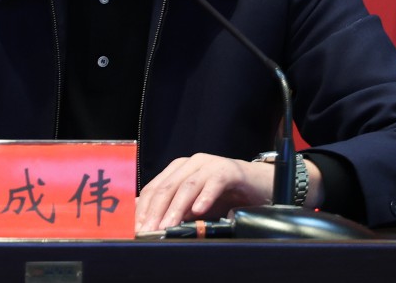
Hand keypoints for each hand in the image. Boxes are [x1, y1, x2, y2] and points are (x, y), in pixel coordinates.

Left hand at [134, 153, 275, 232]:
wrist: (257, 185)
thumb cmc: (224, 196)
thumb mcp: (194, 205)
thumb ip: (174, 209)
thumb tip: (148, 222)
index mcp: (178, 169)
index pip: (154, 187)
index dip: (144, 208)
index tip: (137, 229)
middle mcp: (191, 163)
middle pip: (167, 187)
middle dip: (156, 211)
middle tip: (149, 231)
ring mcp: (209, 165)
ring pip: (187, 185)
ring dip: (176, 208)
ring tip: (168, 226)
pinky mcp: (228, 171)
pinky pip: (214, 183)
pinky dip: (205, 196)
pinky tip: (199, 210)